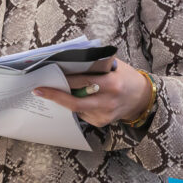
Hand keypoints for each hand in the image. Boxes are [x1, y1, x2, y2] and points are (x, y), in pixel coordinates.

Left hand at [32, 58, 152, 127]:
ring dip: (63, 100)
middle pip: (74, 102)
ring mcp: (103, 115)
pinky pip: (82, 113)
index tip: (50, 76)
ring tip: (51, 92)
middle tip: (39, 90)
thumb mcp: (116, 67)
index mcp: (111, 84)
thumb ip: (97, 64)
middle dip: (55, 95)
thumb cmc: (127, 77)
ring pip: (76, 109)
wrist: (142, 99)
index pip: (82, 82)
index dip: (65, 80)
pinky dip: (76, 105)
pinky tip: (73, 98)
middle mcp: (106, 102)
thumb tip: (73, 60)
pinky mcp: (101, 122)